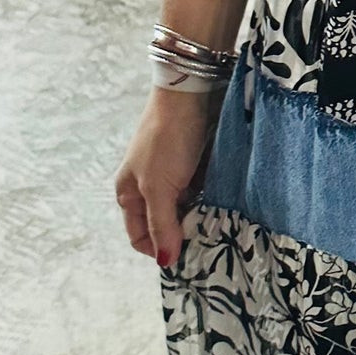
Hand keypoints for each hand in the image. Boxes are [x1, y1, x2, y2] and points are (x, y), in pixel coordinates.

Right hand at [114, 88, 221, 268]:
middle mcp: (149, 187)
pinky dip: (213, 201)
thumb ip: (162, 224)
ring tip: (220, 226)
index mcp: (129, 193)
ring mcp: (174, 176)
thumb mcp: (159, 187)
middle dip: (184, 235)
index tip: (186, 256)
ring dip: (202, 219)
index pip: (140, 237)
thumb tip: (165, 261)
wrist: (191, 93)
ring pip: (188, 211)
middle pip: (166, 225)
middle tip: (208, 243)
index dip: (160, 249)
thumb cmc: (167, 140)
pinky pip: (204, 194)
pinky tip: (226, 206)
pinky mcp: (196, 166)